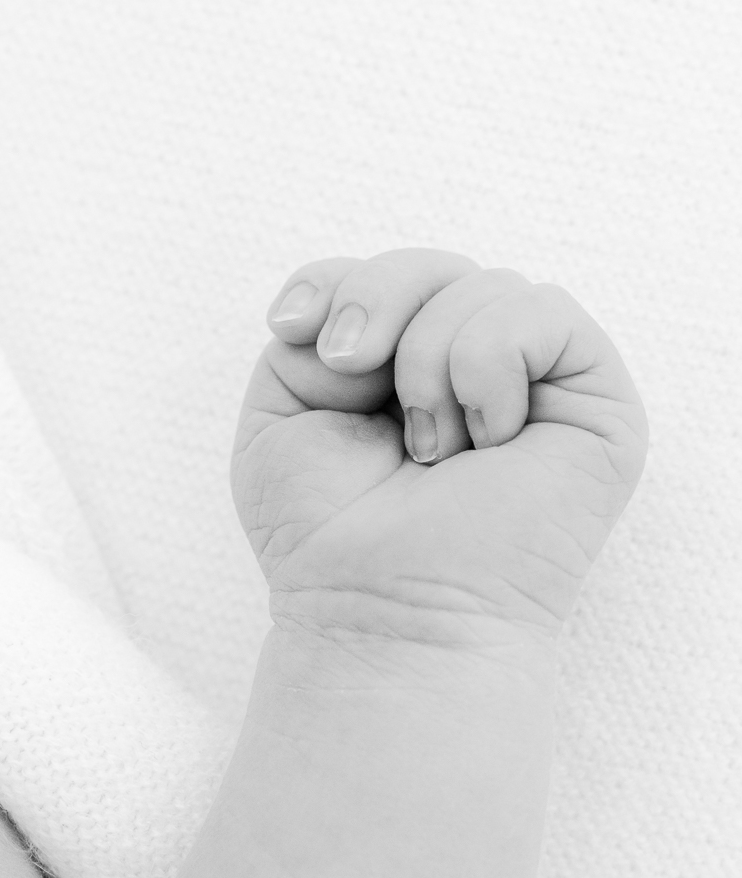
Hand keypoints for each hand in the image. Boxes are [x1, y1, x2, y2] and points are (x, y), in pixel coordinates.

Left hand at [232, 248, 647, 645]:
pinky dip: (492, 367)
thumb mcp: (280, 412)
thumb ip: (310, 332)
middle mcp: (473, 374)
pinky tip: (485, 441)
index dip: (340, 282)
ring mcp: (537, 387)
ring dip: (429, 362)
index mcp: (406, 373)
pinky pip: (546, 313)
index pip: (385, 276)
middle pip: (433, 266)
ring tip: (429, 450)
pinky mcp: (597, 406)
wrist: (382, 611)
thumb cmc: (328, 533)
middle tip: (354, 374)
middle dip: (376, 303)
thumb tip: (362, 307)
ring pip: (487, 284)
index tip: (294, 331)